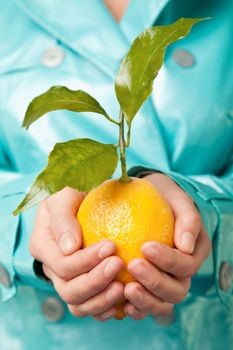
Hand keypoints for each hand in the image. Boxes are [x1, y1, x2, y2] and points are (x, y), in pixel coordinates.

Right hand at [29, 187, 123, 320]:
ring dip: (101, 300)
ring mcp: (67, 280)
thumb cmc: (75, 193)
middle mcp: (52, 268)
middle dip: (95, 281)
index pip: (62, 264)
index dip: (86, 261)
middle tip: (119, 264)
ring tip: (123, 288)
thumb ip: (63, 217)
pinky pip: (91, 308)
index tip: (111, 246)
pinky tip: (123, 300)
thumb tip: (69, 248)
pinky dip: (106, 308)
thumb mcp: (65, 194)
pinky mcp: (83, 287)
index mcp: (43, 246)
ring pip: (79, 305)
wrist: (86, 201)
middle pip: (69, 290)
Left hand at [124, 173, 210, 319]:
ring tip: (126, 288)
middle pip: (177, 290)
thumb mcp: (177, 199)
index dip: (168, 261)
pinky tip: (121, 302)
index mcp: (194, 253)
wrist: (145, 200)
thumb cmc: (162, 197)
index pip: (186, 265)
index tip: (146, 246)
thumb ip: (187, 219)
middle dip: (155, 281)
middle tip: (133, 265)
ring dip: (146, 300)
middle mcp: (183, 273)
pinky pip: (145, 307)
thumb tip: (186, 246)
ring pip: (162, 304)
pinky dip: (136, 308)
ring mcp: (166, 284)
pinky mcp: (148, 291)